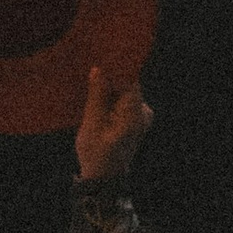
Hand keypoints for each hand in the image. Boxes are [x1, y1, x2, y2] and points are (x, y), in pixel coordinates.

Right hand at [76, 59, 151, 186]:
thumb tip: (99, 69)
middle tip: (90, 68)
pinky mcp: (135, 117)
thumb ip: (97, 96)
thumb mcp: (92, 125)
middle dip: (109, 77)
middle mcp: (143, 111)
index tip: (101, 55)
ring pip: (123, 91)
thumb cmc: (97, 154)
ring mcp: (141, 114)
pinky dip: (110, 98)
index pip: (130, 79)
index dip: (116, 65)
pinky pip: (122, 100)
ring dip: (108, 88)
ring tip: (89, 84)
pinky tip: (96, 99)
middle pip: (127, 84)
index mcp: (135, 113)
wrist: (105, 178)